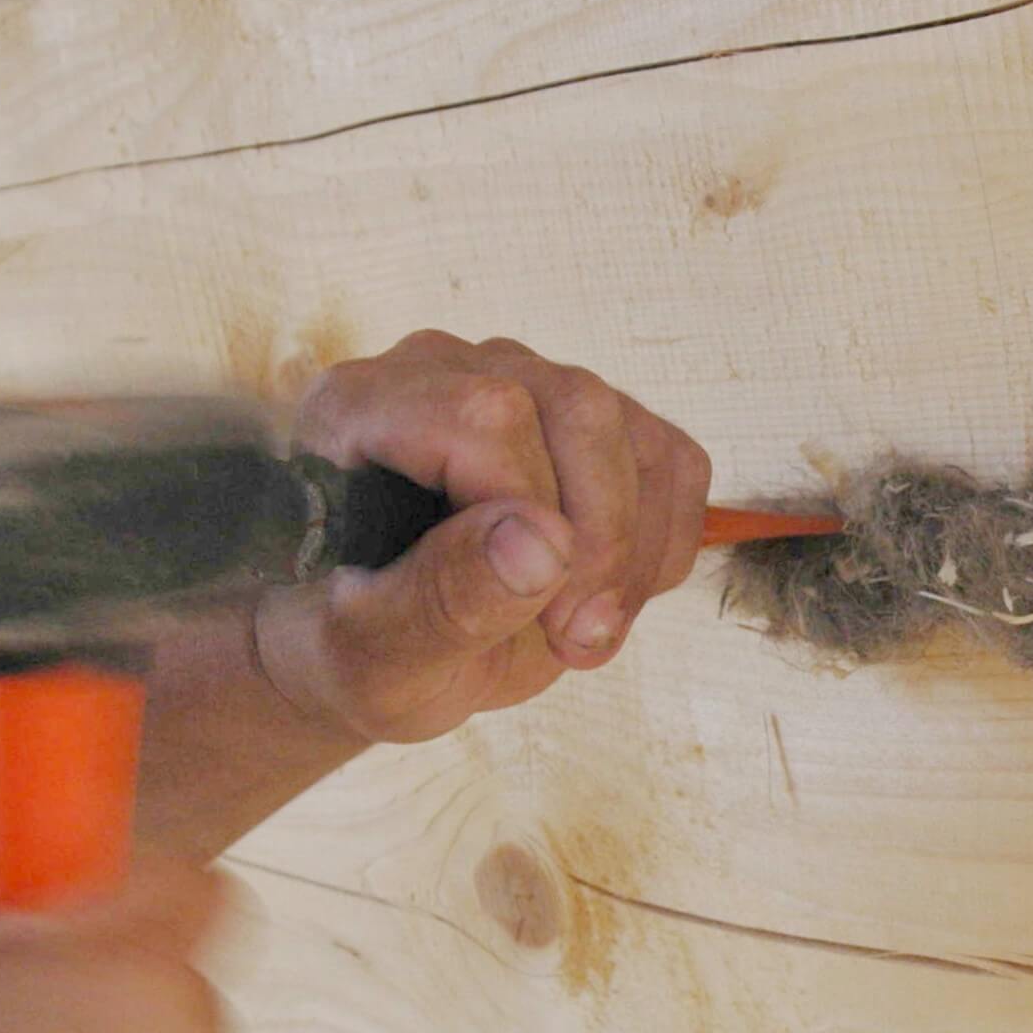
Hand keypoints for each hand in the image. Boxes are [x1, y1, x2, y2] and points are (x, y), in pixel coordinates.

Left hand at [257, 330, 712, 743]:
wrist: (382, 648)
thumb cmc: (357, 650)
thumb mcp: (376, 658)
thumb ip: (442, 599)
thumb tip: (541, 543)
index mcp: (361, 408)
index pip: (488, 417)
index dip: (532, 514)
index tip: (540, 617)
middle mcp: (446, 373)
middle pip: (579, 409)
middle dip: (602, 539)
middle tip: (575, 638)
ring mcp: (527, 386)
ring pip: (638, 437)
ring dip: (637, 555)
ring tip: (585, 632)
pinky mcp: (592, 425)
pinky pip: (675, 462)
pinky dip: (666, 544)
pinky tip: (610, 596)